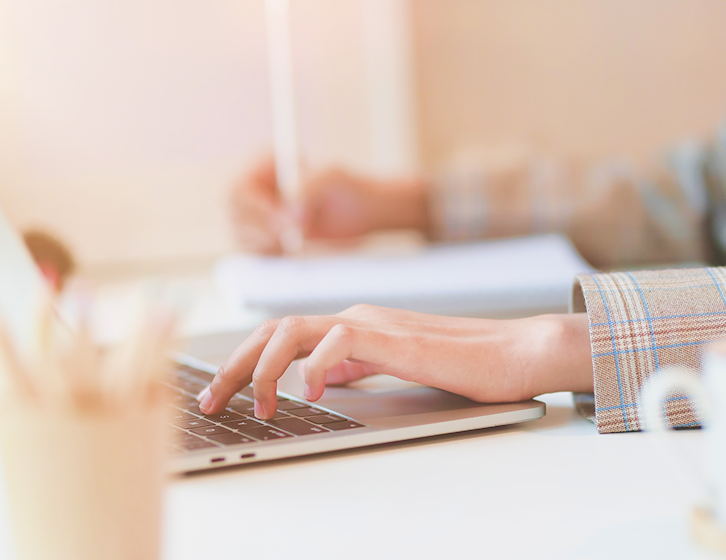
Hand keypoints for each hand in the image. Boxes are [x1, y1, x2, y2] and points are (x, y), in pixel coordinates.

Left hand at [195, 305, 592, 418]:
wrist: (514, 354)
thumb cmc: (462, 367)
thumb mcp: (391, 370)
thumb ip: (356, 367)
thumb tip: (320, 378)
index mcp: (349, 326)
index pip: (278, 336)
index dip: (240, 363)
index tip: (216, 396)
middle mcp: (353, 318)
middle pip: (271, 331)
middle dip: (233, 367)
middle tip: (211, 404)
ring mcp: (372, 323)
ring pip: (293, 330)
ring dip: (264, 369)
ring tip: (259, 407)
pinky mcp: (394, 337)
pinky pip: (340, 340)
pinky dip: (317, 365)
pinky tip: (313, 392)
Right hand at [229, 156, 428, 253]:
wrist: (363, 213)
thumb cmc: (348, 187)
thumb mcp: (332, 178)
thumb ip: (309, 189)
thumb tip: (292, 216)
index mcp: (265, 167)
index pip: (239, 190)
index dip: (254, 210)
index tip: (280, 223)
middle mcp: (256, 192)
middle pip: (236, 216)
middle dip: (260, 231)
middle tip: (289, 239)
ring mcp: (259, 218)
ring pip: (243, 237)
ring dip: (266, 245)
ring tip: (296, 242)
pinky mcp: (267, 240)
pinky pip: (255, 253)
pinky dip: (271, 256)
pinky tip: (291, 252)